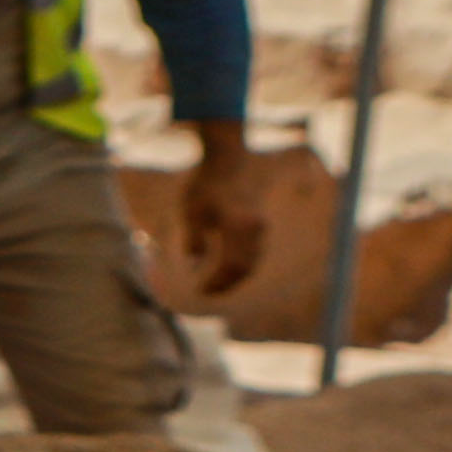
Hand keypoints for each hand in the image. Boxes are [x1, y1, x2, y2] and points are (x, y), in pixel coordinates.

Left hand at [175, 133, 273, 310]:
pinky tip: (225, 268)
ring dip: (235, 276)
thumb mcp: (192, 212)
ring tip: (215, 284)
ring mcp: (260, 226)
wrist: (228, 160)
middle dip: (227, 283)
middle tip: (207, 292)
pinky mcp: (259, 223)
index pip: (232, 265)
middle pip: (245, 267)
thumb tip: (194, 265)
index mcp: (239, 226)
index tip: (200, 290)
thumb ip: (194, 240)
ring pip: (252, 260)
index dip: (217, 282)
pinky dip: (241, 264)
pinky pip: (254, 251)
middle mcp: (255, 228)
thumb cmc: (205, 183)